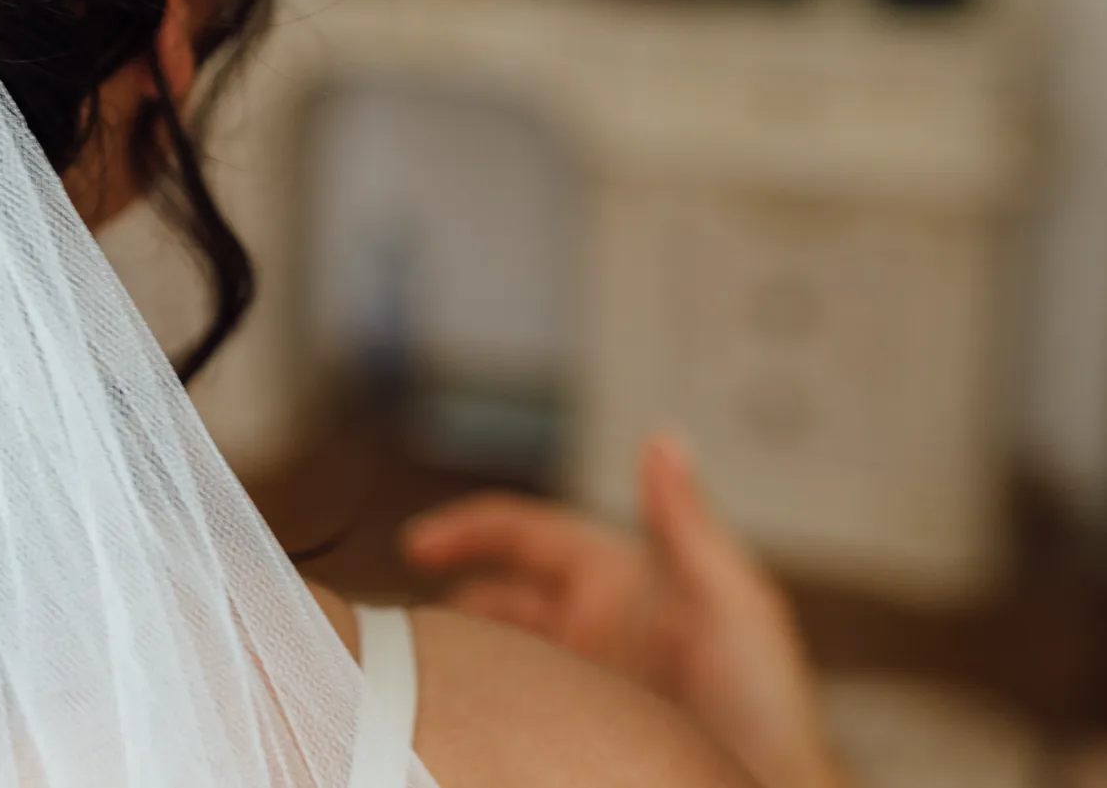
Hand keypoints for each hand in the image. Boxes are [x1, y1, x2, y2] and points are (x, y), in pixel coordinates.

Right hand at [401, 431, 852, 787]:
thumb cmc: (767, 713)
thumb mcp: (735, 608)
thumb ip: (687, 526)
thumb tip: (663, 439)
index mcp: (616, 582)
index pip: (524, 536)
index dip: (469, 531)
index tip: (417, 546)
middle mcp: (591, 626)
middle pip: (495, 597)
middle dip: (450, 603)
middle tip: (401, 632)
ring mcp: (580, 679)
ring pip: (498, 652)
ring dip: (461, 653)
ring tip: (416, 672)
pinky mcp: (573, 728)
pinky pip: (511, 704)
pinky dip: (481, 699)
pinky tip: (459, 713)